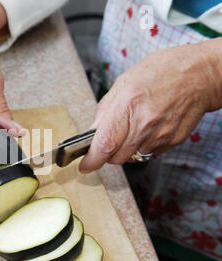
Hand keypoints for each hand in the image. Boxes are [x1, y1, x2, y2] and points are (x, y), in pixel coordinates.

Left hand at [79, 38, 221, 172]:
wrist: (200, 74)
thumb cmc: (162, 71)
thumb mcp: (124, 82)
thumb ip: (105, 110)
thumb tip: (93, 132)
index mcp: (128, 105)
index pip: (105, 144)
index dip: (92, 160)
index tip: (85, 166)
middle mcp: (145, 124)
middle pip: (116, 157)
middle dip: (108, 152)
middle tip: (112, 137)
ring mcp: (161, 135)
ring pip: (132, 157)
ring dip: (127, 148)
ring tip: (135, 126)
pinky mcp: (173, 141)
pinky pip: (150, 152)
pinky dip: (144, 145)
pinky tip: (149, 127)